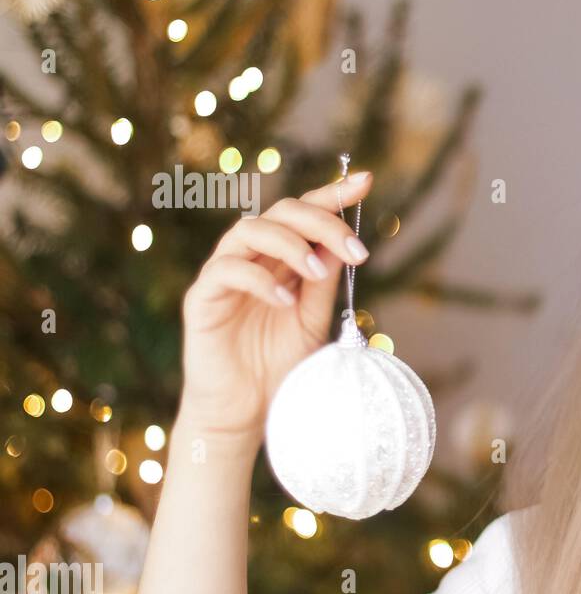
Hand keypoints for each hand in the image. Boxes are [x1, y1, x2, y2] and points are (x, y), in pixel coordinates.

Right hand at [176, 171, 373, 440]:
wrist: (245, 412)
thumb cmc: (278, 366)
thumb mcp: (313, 320)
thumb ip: (324, 282)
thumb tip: (344, 242)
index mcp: (281, 259)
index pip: (304, 214)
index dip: (332, 194)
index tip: (365, 181)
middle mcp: (252, 258)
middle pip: (281, 212)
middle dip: (322, 222)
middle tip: (357, 249)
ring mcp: (224, 275)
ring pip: (248, 230)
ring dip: (291, 245)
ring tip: (319, 274)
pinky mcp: (202, 298)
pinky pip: (226, 270)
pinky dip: (260, 279)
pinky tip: (286, 300)